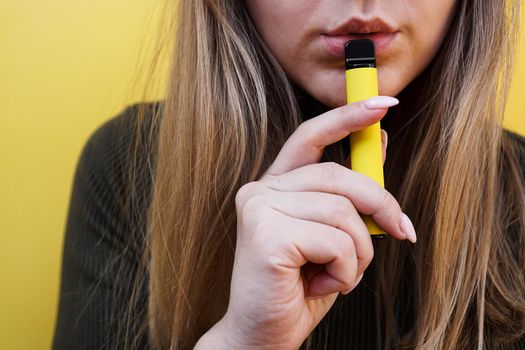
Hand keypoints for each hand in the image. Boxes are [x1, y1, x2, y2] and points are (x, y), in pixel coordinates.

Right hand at [218, 96, 415, 349]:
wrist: (264, 337)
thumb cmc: (300, 288)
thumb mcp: (333, 235)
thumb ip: (349, 194)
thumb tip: (380, 143)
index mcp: (275, 186)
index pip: (310, 137)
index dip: (347, 117)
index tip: (384, 103)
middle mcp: (260, 190)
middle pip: (339, 174)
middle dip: (381, 204)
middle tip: (403, 231)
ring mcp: (259, 208)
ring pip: (343, 211)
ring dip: (360, 252)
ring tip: (341, 276)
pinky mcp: (267, 234)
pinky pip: (336, 240)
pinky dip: (346, 270)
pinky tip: (322, 285)